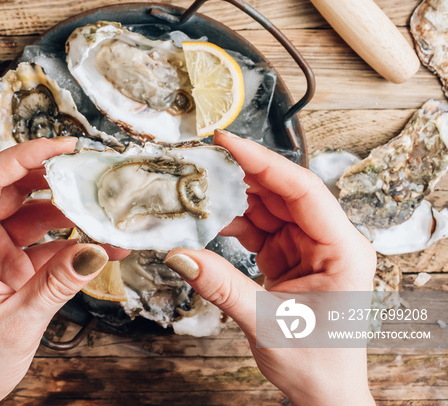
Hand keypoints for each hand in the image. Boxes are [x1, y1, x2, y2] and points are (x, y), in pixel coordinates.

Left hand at [0, 137, 128, 405]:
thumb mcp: (18, 323)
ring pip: (30, 214)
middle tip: (90, 173)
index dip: (22, 157)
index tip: (60, 146)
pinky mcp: (7, 267)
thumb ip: (59, 283)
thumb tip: (96, 248)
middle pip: (10, 191)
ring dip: (66, 213)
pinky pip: (41, 244)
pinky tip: (99, 246)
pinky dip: (69, 244)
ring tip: (103, 212)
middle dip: (51, 179)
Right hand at [164, 131, 376, 405]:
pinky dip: (233, 226)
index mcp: (343, 249)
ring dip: (234, 201)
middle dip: (242, 176)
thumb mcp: (267, 323)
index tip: (228, 142)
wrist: (324, 393)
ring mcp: (309, 248)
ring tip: (199, 194)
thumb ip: (221, 285)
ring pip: (268, 208)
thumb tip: (180, 254)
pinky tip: (210, 224)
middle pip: (283, 193)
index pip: (302, 190)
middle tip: (203, 161)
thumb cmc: (318, 363)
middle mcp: (329, 241)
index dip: (263, 162)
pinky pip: (260, 229)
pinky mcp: (291, 257)